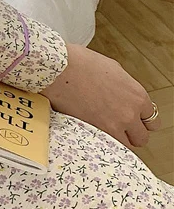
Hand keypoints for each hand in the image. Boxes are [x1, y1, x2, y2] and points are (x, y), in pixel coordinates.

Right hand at [40, 43, 160, 147]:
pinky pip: (107, 146)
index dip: (140, 119)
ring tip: (104, 131)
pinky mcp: (94, 132)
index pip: (151, 118)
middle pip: (142, 136)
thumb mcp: (111, 69)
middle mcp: (129, 113)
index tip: (133, 118)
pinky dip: (102, 142)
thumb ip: (123, 85)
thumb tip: (121, 91)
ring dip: (118, 139)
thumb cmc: (79, 63)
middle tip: (121, 127)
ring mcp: (113, 125)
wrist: (57, 69)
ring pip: (126, 145)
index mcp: (136, 95)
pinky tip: (93, 133)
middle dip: (132, 132)